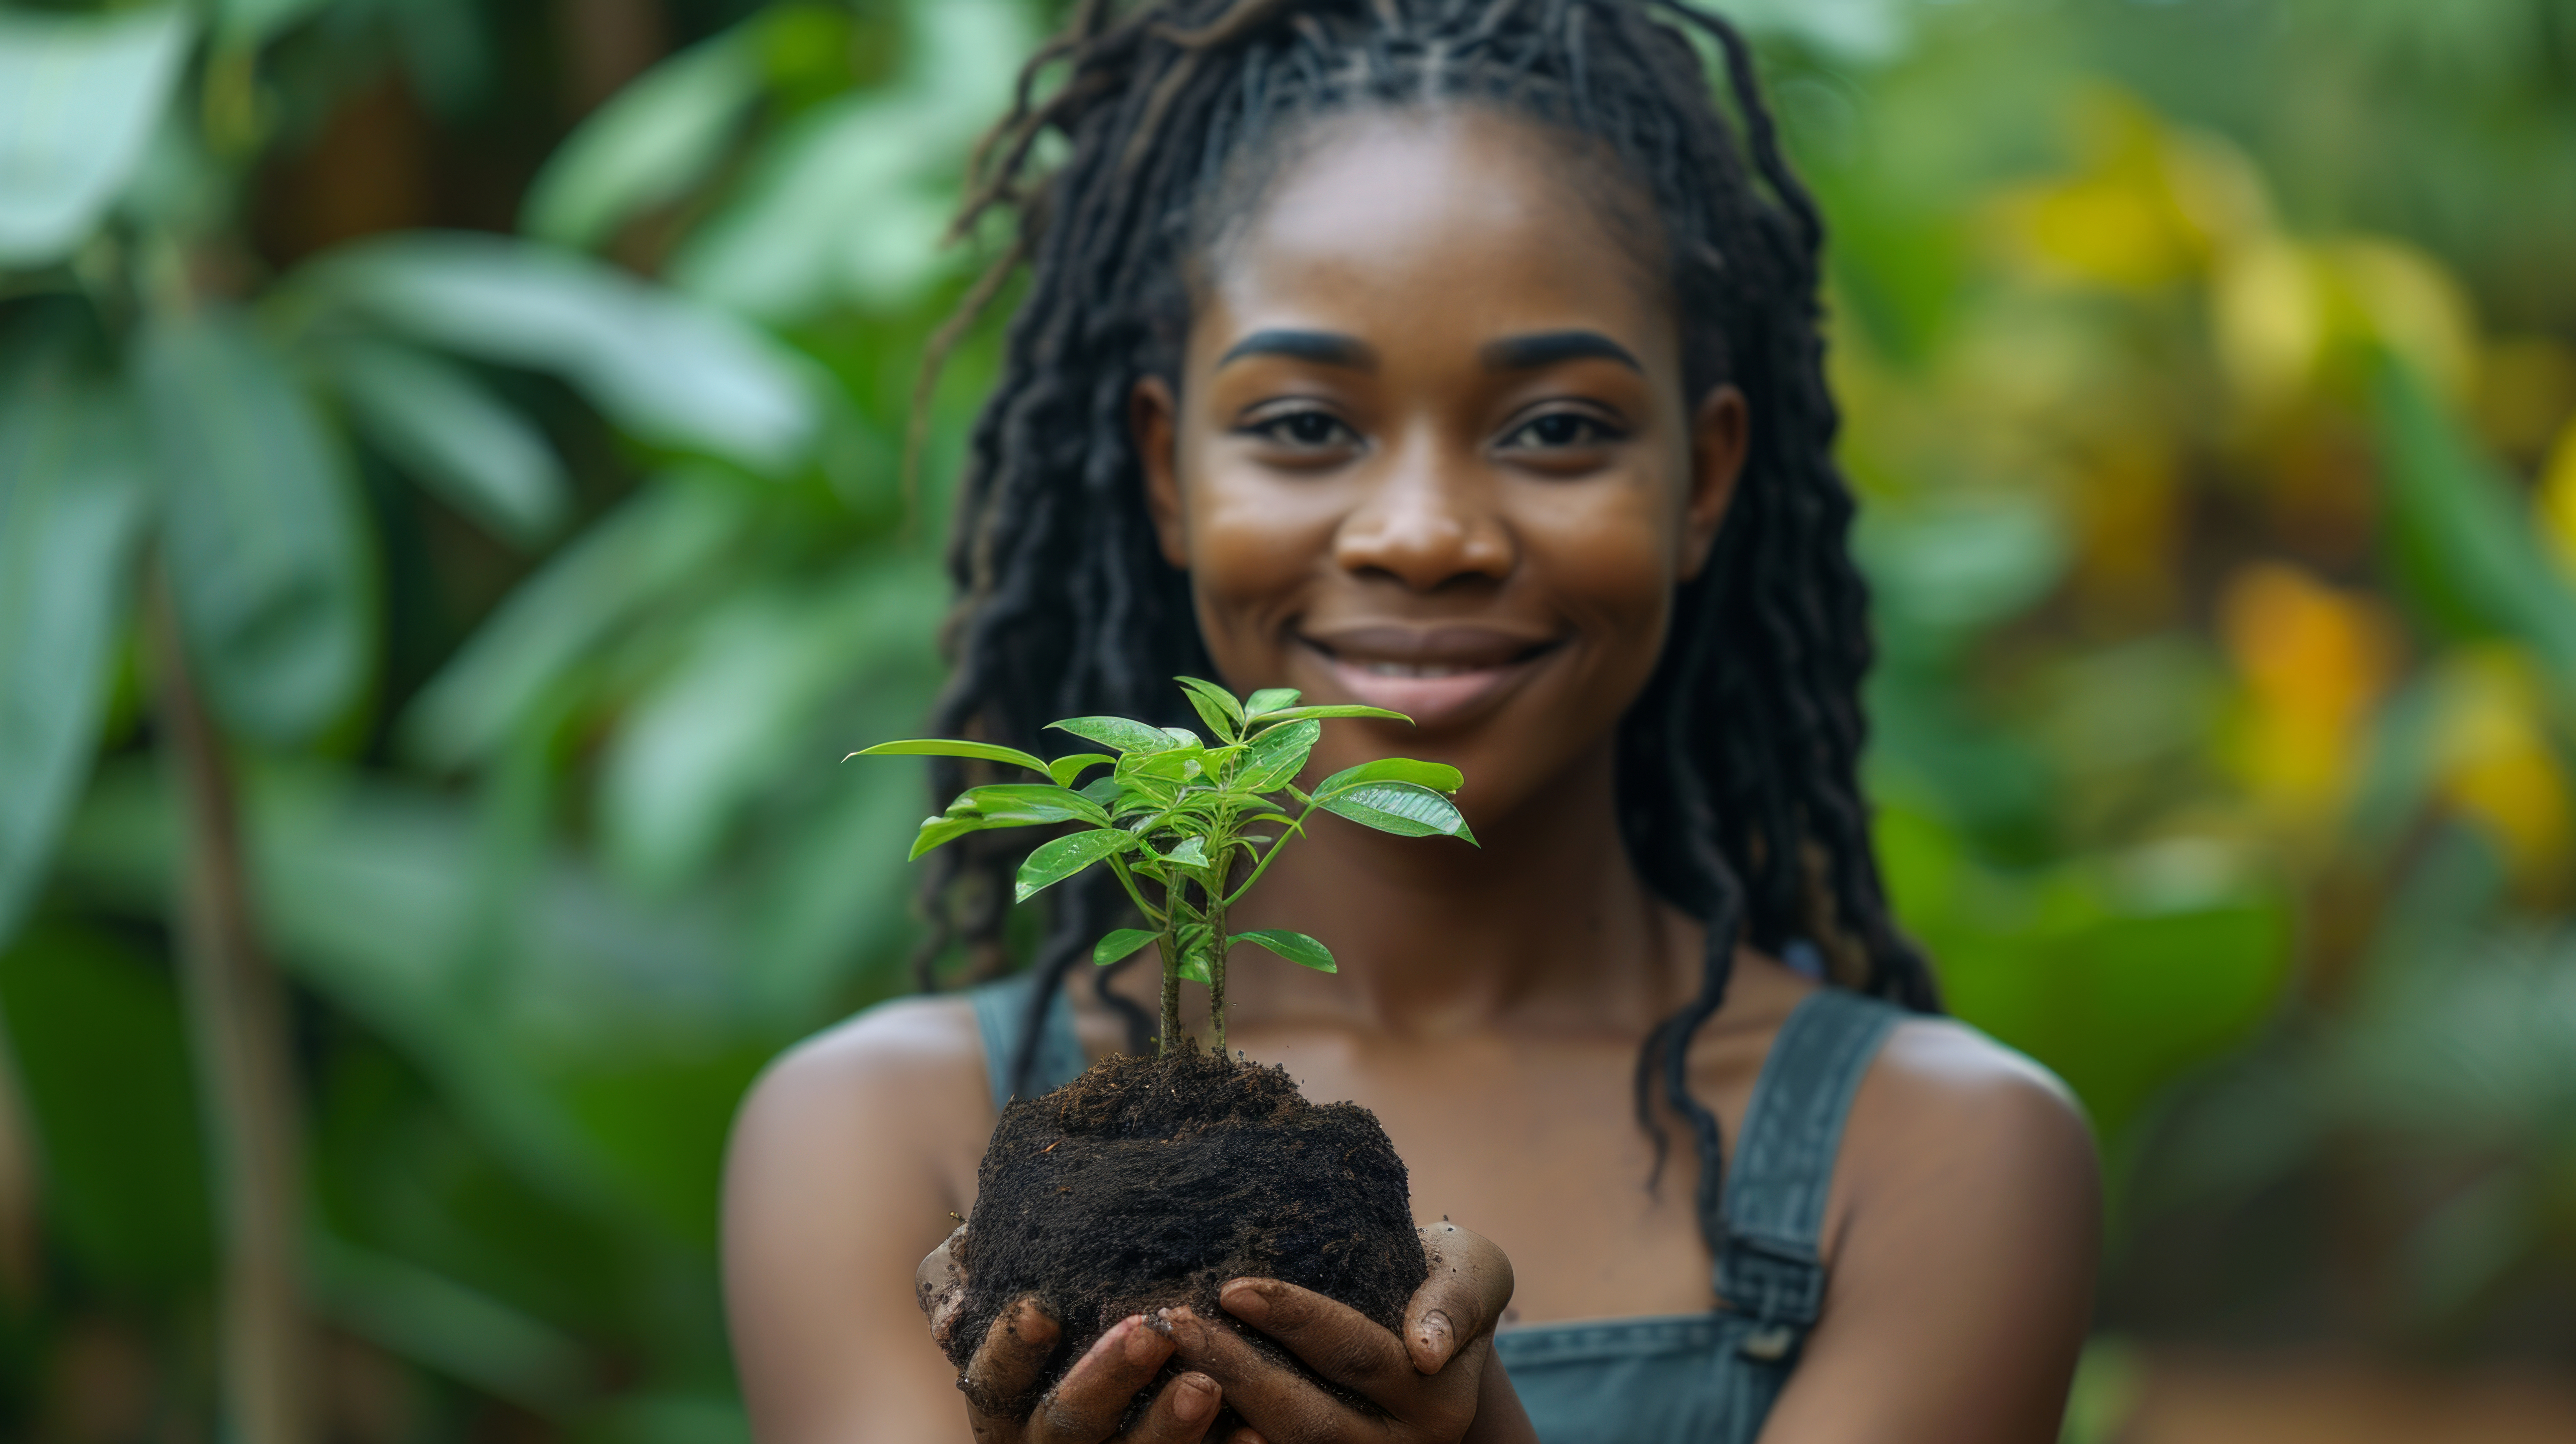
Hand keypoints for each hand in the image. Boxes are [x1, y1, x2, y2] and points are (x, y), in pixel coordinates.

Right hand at [917, 1225, 1239, 1442]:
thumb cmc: (1065, 1346)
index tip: (1040, 1308)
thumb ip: (1007, 1285)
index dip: (1012, 1350)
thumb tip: (984, 1230)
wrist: (1106, 1421)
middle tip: (1150, 1333)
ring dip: (1167, 1426)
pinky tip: (1255, 1435)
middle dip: (1107, 1378)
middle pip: (1069, 1422)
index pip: (995, 1380)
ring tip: (1206, 1385)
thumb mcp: (1033, 1322)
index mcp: (1008, 1406)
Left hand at [1156, 1222, 1536, 1443]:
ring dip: (1210, 1410)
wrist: (1436, 1328)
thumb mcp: (1470, 1272)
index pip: (1351, 1352)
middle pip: (1302, 1414)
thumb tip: (1427, 1349)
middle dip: (1234, 1370)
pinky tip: (1165, 1400)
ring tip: (1161, 1359)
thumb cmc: (1442, 1280)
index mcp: (1435, 1400)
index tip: (1231, 1288)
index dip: (1292, 1319)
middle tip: (1175, 1323)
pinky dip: (1216, 1435)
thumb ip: (1454, 1302)